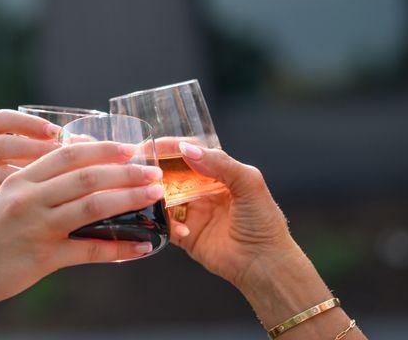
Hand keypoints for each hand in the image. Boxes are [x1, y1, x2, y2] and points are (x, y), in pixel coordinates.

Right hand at [0, 109, 59, 236]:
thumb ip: (31, 144)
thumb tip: (89, 144)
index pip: (1, 120)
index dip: (28, 123)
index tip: (55, 130)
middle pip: (1, 146)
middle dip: (36, 149)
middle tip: (67, 158)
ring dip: (30, 178)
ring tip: (59, 183)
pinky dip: (19, 206)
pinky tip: (42, 209)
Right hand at [0, 141, 164, 314]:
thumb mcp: (6, 201)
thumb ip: (39, 187)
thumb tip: (82, 180)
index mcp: (20, 179)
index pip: (68, 154)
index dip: (102, 149)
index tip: (128, 148)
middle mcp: (28, 198)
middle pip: (87, 176)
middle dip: (126, 171)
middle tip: (152, 170)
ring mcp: (36, 227)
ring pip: (93, 206)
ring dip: (129, 199)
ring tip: (153, 196)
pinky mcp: (43, 257)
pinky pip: (90, 251)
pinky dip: (119, 248)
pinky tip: (141, 246)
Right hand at [167, 144, 366, 339]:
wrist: (264, 263)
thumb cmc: (263, 222)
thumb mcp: (249, 183)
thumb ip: (220, 163)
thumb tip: (187, 149)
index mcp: (219, 174)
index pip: (191, 153)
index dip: (172, 147)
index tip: (155, 144)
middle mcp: (202, 191)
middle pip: (172, 173)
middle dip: (158, 170)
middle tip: (143, 169)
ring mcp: (192, 212)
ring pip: (164, 197)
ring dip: (156, 195)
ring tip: (153, 195)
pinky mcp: (185, 234)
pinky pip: (165, 224)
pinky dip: (166, 223)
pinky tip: (181, 228)